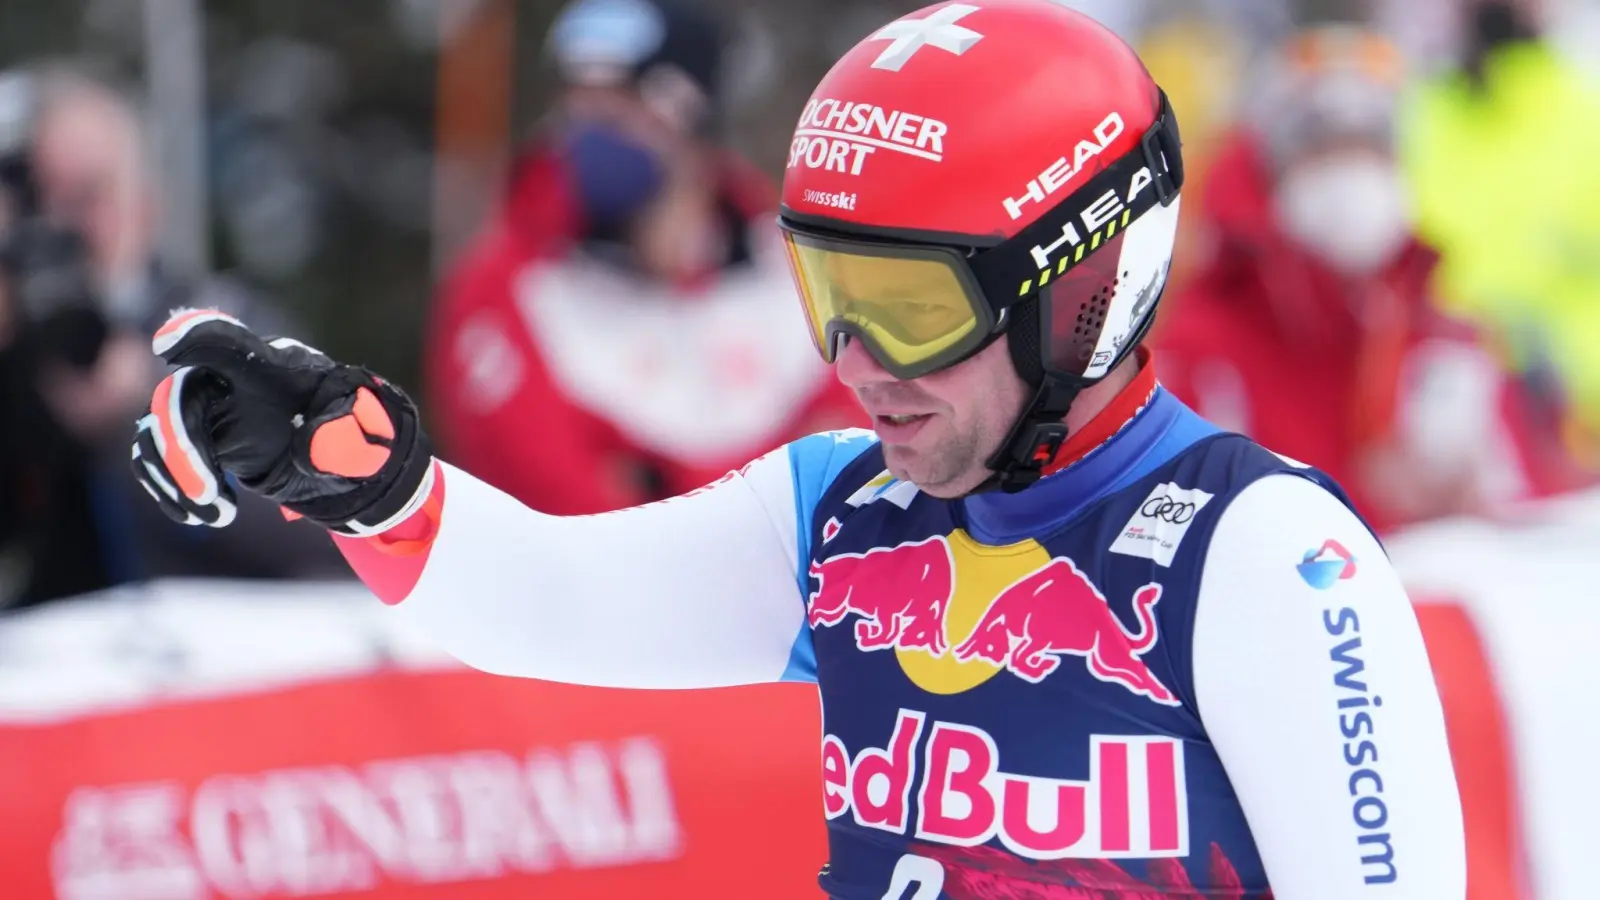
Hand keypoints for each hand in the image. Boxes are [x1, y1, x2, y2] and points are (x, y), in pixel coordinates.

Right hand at [129, 308, 432, 533]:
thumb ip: (344, 438)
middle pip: (180, 398)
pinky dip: (167, 488)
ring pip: (159, 431)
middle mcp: (232, 383)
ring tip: (212, 515)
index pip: (230, 342)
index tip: (167, 345)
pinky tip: (196, 516)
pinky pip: (160, 458)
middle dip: (181, 447)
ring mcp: (213, 412)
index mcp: (275, 369)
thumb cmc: (358, 434)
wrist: (347, 457)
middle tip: (208, 495)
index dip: (196, 336)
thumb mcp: (365, 438)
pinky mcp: (202, 443)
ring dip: (171, 476)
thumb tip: (308, 448)